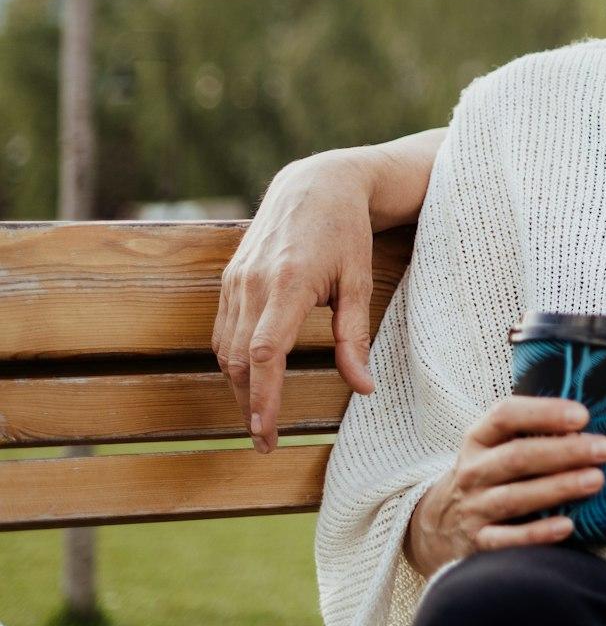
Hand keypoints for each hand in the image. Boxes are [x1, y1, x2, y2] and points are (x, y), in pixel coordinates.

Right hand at [214, 150, 377, 452]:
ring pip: (224, 348)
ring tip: (260, 415)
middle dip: (248, 403)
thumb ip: (355, 338)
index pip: (264, 354)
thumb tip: (364, 389)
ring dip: (238, 385)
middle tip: (265, 440)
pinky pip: (222, 329)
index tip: (264, 433)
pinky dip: (232, 358)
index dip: (262, 398)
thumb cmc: (346, 233)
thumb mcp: (360, 282)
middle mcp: (252, 283)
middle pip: (238, 359)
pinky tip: (250, 377)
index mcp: (288, 283)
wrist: (316, 185)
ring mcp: (234, 279)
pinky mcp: (227, 278)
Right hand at [405, 398, 605, 576]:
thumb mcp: (495, 446)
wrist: (440, 523)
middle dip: (564, 452)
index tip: (582, 416)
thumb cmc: (489, 474)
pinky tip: (566, 526)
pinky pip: (507, 540)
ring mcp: (473, 508)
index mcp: (479, 438)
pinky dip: (536, 534)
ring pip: (515, 497)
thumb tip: (586, 430)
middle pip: (517, 457)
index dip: (544, 413)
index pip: (505, 415)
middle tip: (604, 449)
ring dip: (558, 488)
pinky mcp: (477, 543)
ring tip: (596, 480)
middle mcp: (473, 471)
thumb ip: (532, 433)